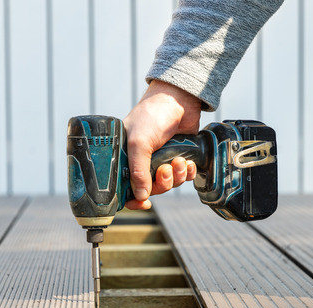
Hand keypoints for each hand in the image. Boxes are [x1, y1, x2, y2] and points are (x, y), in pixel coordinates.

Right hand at [122, 80, 201, 208]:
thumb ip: (138, 171)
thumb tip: (141, 197)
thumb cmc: (152, 115)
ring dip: (176, 176)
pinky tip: (187, 162)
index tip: (144, 203)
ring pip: (169, 184)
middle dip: (161, 183)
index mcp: (126, 158)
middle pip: (150, 189)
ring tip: (179, 160)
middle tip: (165, 169)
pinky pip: (182, 176)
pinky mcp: (178, 157)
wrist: (179, 99)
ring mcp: (161, 160)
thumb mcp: (139, 142)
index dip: (133, 199)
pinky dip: (186, 172)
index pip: (125, 187)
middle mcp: (142, 161)